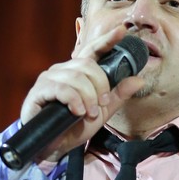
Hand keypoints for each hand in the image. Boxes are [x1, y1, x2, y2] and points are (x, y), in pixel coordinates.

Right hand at [19, 25, 144, 161]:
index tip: (122, 31)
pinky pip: (62, 88)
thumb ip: (118, 95)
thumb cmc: (74, 128)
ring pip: (76, 77)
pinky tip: (77, 112)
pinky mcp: (39, 91)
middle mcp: (63, 70)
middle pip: (87, 65)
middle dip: (100, 85)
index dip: (107, 40)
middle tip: (101, 104)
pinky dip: (74, 101)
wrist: (53, 148)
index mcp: (78, 73)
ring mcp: (49, 79)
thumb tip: (139, 79)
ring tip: (88, 113)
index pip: (93, 50)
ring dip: (88, 98)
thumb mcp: (102, 112)